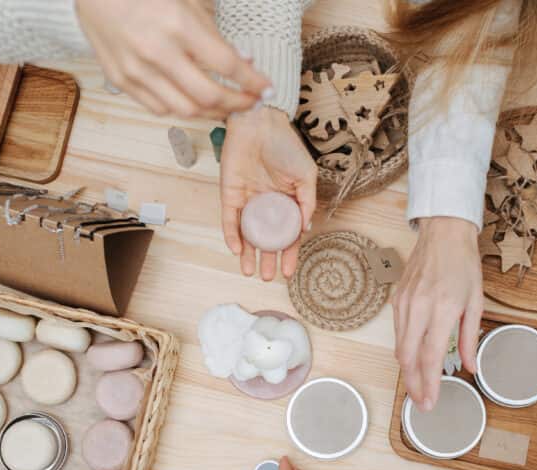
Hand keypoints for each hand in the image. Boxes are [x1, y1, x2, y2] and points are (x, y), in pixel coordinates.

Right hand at [76, 0, 269, 118]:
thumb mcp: (185, 2)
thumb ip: (214, 34)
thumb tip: (244, 62)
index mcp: (176, 24)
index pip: (226, 64)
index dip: (251, 81)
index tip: (265, 88)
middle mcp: (156, 51)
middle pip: (208, 95)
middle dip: (237, 103)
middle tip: (251, 103)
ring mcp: (136, 70)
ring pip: (185, 109)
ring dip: (213, 113)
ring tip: (227, 107)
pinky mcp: (121, 81)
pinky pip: (160, 108)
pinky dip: (183, 109)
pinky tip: (195, 102)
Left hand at [221, 107, 317, 279]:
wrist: (260, 124)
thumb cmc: (285, 145)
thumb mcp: (305, 175)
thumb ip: (306, 202)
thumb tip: (304, 229)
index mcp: (287, 202)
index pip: (288, 234)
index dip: (288, 254)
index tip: (288, 272)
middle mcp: (267, 205)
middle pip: (266, 239)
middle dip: (267, 260)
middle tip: (267, 278)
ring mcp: (247, 201)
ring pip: (247, 234)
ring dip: (247, 254)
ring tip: (249, 272)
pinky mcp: (230, 195)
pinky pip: (230, 220)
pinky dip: (232, 235)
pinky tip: (236, 249)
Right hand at [393, 217, 483, 410]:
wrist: (443, 233)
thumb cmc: (462, 264)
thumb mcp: (475, 301)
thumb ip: (471, 337)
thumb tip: (470, 366)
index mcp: (441, 308)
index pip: (430, 356)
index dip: (429, 383)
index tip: (431, 401)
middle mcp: (418, 307)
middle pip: (408, 357)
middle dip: (413, 384)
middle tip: (421, 403)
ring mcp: (403, 303)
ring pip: (399, 347)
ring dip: (407, 370)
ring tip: (418, 387)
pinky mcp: (396, 299)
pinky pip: (397, 332)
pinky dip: (404, 350)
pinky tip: (413, 360)